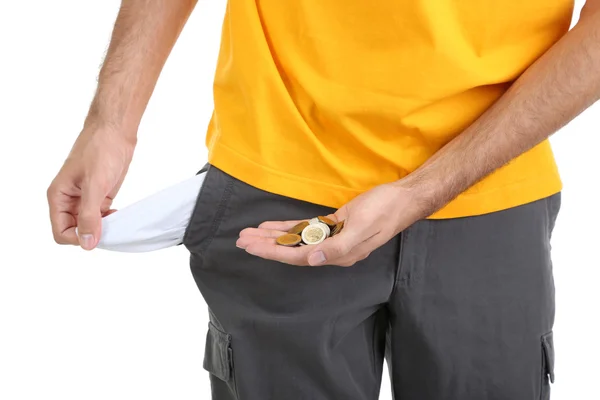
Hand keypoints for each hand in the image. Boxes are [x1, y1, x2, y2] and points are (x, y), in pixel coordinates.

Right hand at [47, 123, 134, 249]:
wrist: (115, 132)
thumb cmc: (100, 150)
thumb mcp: (95, 184)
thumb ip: (89, 215)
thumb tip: (87, 242)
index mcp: (58, 197)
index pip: (60, 232)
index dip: (77, 238)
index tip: (97, 234)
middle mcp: (68, 200)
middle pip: (74, 231)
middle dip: (90, 234)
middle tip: (109, 227)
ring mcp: (84, 199)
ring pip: (88, 226)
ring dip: (101, 228)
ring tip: (115, 220)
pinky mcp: (99, 197)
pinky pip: (100, 217)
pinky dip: (108, 220)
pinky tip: (117, 214)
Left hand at [236, 182, 426, 265]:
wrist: (403, 198)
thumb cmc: (385, 211)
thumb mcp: (363, 228)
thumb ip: (337, 247)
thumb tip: (312, 259)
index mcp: (339, 254)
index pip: (299, 256)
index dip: (274, 252)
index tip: (252, 247)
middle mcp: (333, 250)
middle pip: (293, 250)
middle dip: (267, 245)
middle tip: (241, 240)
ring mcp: (333, 238)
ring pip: (297, 240)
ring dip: (273, 236)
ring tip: (250, 233)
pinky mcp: (335, 225)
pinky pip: (306, 229)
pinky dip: (288, 227)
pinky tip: (272, 226)